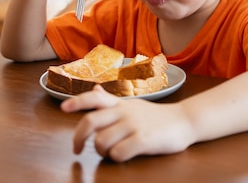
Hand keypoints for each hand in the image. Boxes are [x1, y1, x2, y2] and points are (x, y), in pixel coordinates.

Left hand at [61, 85, 194, 161]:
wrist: (184, 121)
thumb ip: (110, 100)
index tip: (63, 108)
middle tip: (77, 149)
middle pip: (90, 121)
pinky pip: (118, 153)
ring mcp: (134, 126)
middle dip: (78, 137)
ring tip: (109, 153)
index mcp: (120, 104)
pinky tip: (124, 156)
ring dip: (101, 151)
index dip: (76, 102)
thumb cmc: (155, 116)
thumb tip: (93, 88)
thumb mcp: (132, 104)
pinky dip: (116, 158)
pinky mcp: (144, 140)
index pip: (94, 98)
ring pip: (101, 141)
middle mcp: (124, 112)